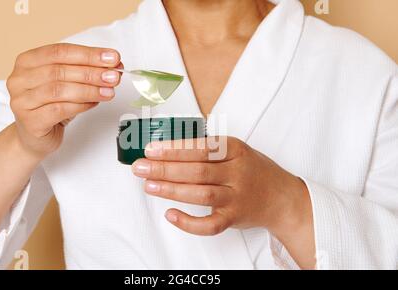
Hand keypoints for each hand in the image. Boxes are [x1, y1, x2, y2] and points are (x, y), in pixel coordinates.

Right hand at [7, 43, 121, 158]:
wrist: (35, 136)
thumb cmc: (51, 105)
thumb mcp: (67, 83)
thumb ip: (85, 71)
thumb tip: (113, 66)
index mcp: (27, 61)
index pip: (60, 51)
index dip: (88, 54)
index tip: (112, 57)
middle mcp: (19, 79)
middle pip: (60, 70)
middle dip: (92, 73)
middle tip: (114, 76)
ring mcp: (21, 101)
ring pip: (59, 90)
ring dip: (89, 90)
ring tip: (109, 91)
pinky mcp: (30, 121)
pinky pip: (59, 110)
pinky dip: (81, 105)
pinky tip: (94, 103)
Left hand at [131, 137, 311, 236]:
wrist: (282, 198)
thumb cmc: (254, 170)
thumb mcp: (237, 150)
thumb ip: (209, 148)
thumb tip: (169, 148)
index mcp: (236, 150)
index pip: (201, 147)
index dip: (174, 149)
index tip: (151, 149)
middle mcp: (236, 173)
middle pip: (197, 171)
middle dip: (165, 169)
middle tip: (140, 167)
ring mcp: (236, 197)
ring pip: (200, 195)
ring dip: (171, 190)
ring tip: (148, 185)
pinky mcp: (234, 219)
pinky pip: (210, 225)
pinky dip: (188, 222)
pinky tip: (170, 214)